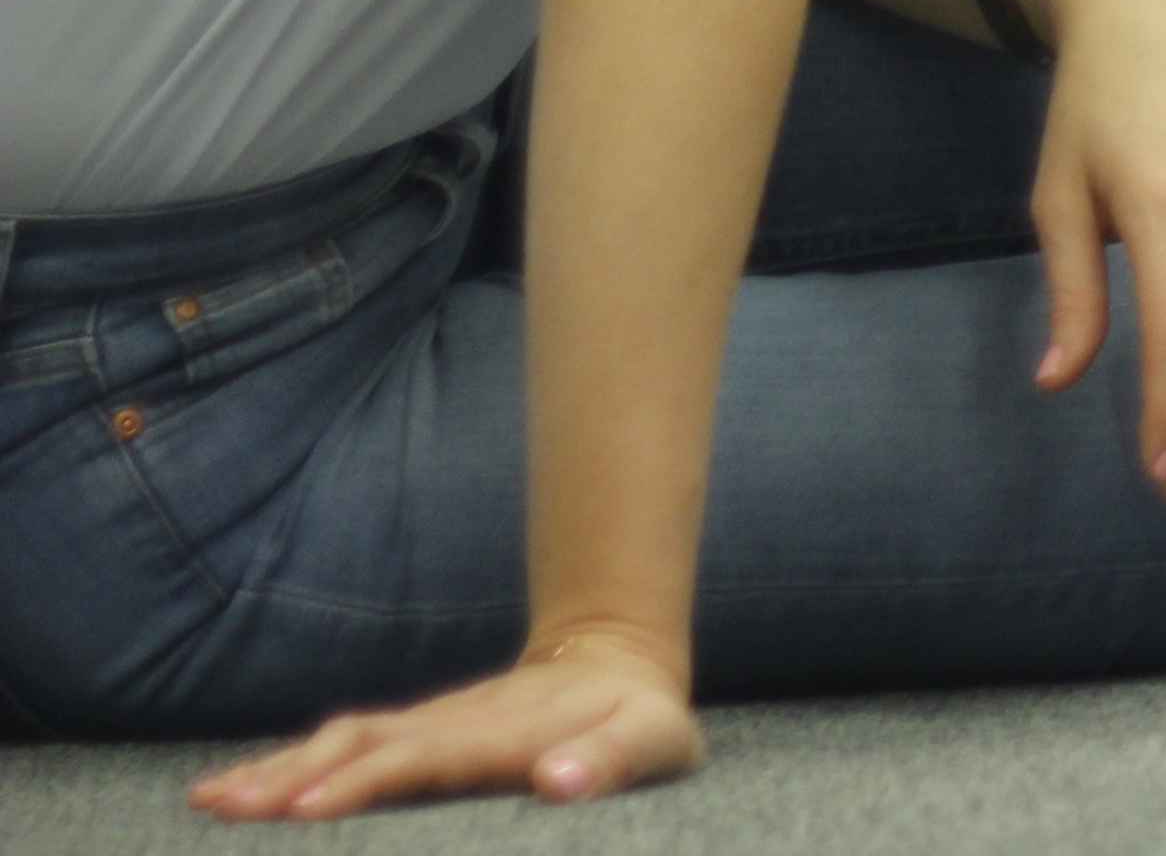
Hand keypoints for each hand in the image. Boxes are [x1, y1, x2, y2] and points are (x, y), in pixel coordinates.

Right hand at [189, 629, 702, 817]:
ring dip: (279, 768)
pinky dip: (289, 765)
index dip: (369, 779)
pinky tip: (236, 788)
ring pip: (343, 741)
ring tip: (211, 799)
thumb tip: (560, 783)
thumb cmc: (639, 718)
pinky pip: (345, 746)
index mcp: (504, 736)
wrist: (619, 657)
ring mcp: (430, 726)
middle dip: (295, 776)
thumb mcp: (653, 739)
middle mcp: (454, 727)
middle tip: (226, 808)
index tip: (312, 805)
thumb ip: (611, 760)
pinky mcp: (417, 734)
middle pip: (364, 746)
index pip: (425, 759)